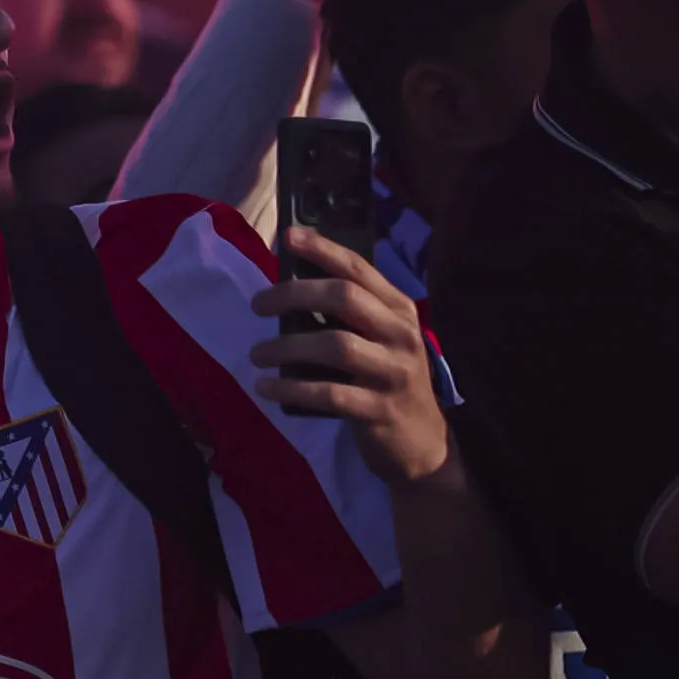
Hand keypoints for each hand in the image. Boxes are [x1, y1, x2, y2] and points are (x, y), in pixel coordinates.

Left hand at [257, 224, 452, 491]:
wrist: (422, 441)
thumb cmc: (386, 380)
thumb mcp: (378, 340)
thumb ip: (350, 313)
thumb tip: (289, 285)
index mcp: (399, 310)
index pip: (360, 269)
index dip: (324, 250)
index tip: (289, 237)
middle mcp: (402, 335)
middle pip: (345, 298)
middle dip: (293, 294)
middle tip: (257, 305)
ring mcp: (394, 373)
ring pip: (335, 346)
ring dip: (286, 346)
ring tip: (256, 354)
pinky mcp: (380, 410)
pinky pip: (329, 394)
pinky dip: (292, 389)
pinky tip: (267, 387)